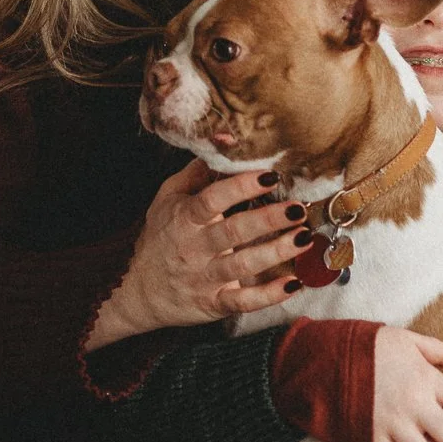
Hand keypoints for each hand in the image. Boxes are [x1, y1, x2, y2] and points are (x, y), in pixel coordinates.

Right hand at [85, 160, 305, 344]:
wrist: (138, 290)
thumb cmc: (161, 235)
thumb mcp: (169, 198)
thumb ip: (198, 172)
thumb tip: (225, 138)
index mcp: (184, 218)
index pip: (212, 199)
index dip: (241, 187)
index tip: (270, 176)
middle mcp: (194, 248)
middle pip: (232, 232)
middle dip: (267, 219)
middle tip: (298, 208)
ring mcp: (204, 278)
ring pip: (242, 266)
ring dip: (276, 253)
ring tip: (304, 238)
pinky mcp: (213, 303)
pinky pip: (242, 302)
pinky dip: (269, 296)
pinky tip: (294, 284)